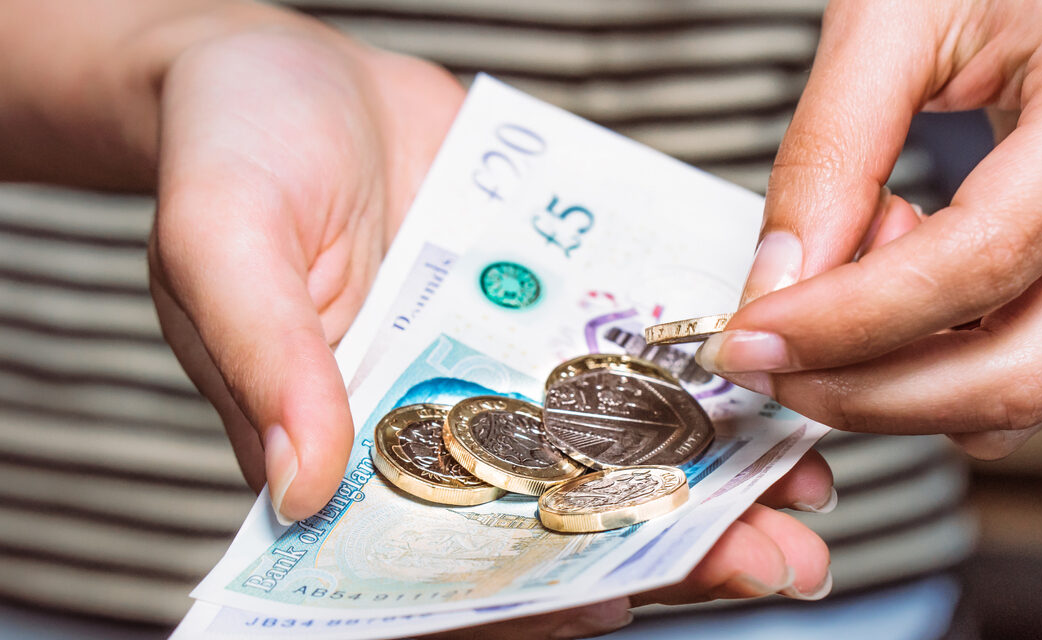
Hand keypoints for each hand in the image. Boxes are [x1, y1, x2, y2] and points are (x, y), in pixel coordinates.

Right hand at [146, 20, 831, 636]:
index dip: (525, 601)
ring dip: (708, 483)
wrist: (288, 66)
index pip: (434, 564)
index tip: (614, 608)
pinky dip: (701, 385)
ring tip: (802, 496)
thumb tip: (300, 490)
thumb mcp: (222, 240)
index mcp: (341, 448)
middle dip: (662, 551)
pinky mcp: (548, 310)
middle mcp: (432, 427)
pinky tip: (776, 397)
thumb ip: (266, 359)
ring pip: (609, 452)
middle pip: (550, 520)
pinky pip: (629, 360)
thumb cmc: (228, 147)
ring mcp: (500, 370)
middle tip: (770, 560)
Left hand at [696, 0, 1041, 458]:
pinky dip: (948, 367)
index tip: (758, 337)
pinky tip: (908, 290)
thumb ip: (829, 148)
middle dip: (870, 392)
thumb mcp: (897, 16)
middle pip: (1021, 365)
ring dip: (907, 384)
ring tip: (856, 276)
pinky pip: (1039, 373)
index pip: (980, 261)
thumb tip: (781, 280)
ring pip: (1032, 393)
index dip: (851, 322)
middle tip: (776, 365)